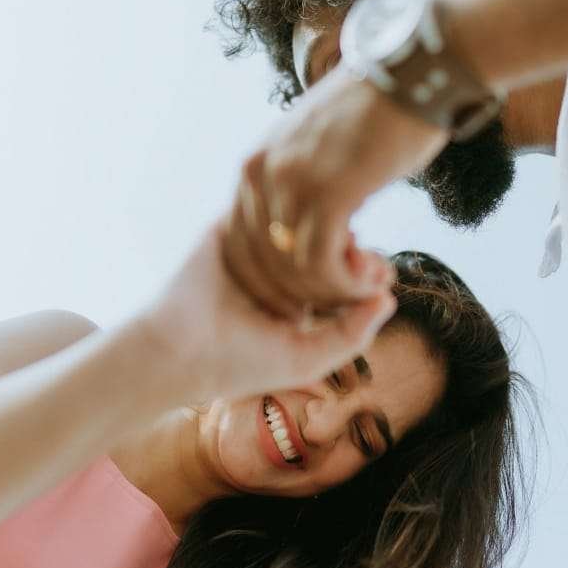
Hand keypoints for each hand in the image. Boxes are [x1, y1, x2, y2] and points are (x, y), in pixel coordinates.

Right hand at [138, 217, 395, 400]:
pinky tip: (311, 227)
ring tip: (347, 244)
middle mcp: (279, 268)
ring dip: (328, 226)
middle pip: (328, 243)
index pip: (341, 272)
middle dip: (353, 247)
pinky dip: (293, 211)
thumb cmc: (241, 363)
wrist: (177, 351)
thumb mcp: (309, 359)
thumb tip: (389, 298)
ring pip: (304, 222)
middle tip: (368, 258)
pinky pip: (269, 204)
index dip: (367, 271)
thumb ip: (352, 334)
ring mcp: (254, 243)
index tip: (382, 276)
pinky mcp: (232, 223)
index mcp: (298, 297)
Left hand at [224, 68, 447, 316]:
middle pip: (264, 263)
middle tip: (351, 294)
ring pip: (294, 270)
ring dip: (334, 291)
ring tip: (372, 282)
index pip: (243, 243)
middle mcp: (260, 172)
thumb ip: (308, 183)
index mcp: (256, 162)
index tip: (314, 293)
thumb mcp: (325, 149)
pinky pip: (322, 265)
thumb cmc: (385, 112)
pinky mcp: (327, 195)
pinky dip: (346, 284)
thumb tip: (322, 227)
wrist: (416, 74)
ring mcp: (290, 184)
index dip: (276, 281)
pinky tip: (374, 275)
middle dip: (307, 292)